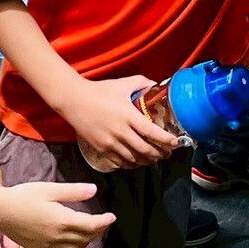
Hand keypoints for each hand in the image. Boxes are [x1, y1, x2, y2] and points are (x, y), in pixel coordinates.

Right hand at [0, 182, 111, 247]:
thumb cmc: (23, 196)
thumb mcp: (50, 189)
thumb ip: (73, 192)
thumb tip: (94, 191)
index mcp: (62, 219)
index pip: (91, 225)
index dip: (104, 222)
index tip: (112, 217)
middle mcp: (57, 236)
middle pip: (85, 238)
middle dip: (97, 230)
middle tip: (101, 222)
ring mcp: (48, 245)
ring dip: (85, 242)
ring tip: (87, 232)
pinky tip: (70, 246)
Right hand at [65, 77, 181, 171]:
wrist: (73, 100)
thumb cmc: (98, 90)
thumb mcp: (122, 83)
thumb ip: (142, 83)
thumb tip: (156, 86)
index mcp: (128, 115)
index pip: (151, 132)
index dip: (166, 140)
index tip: (175, 142)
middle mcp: (120, 131)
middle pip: (145, 150)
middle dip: (159, 154)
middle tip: (167, 153)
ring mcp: (110, 142)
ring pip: (133, 159)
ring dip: (147, 161)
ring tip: (154, 159)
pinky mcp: (101, 148)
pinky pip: (119, 162)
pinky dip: (131, 164)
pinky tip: (136, 162)